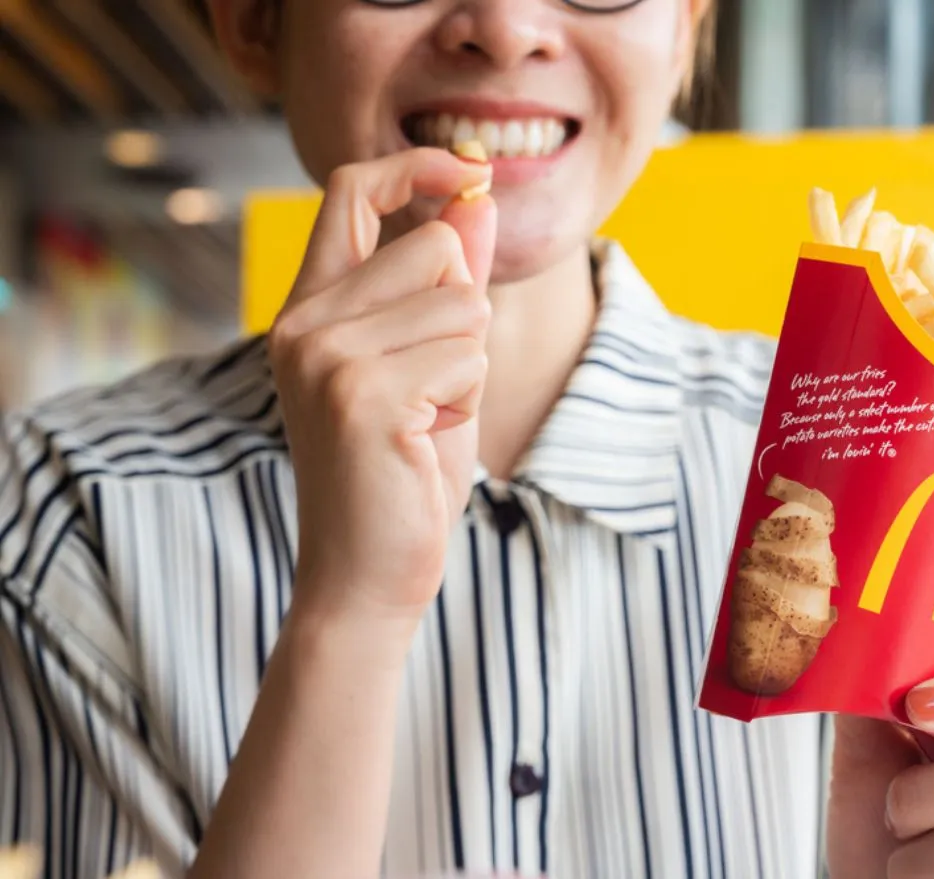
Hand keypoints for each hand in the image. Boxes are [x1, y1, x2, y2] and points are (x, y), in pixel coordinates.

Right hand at [267, 147, 495, 624]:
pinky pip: (467, 356)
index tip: (472, 170)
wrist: (366, 578)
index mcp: (309, 308)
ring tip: (426, 420)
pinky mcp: (359, 392)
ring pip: (464, 303)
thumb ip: (450, 284)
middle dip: (466, 316)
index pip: (351, 191)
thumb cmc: (403, 474)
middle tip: (432, 389)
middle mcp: (303, 321)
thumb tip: (478, 201)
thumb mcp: (436, 365)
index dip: (417, 166)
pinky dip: (467, 399)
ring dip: (470, 366)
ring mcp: (325, 354)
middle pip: (439, 247)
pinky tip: (426, 440)